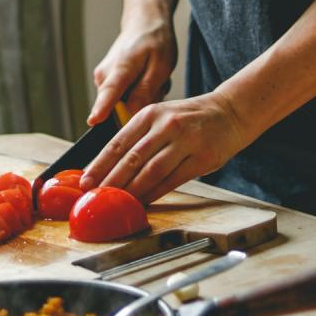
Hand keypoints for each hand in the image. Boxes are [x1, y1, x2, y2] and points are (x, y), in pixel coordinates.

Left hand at [80, 92, 247, 203]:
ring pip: (151, 171)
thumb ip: (138, 137)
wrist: (230, 111)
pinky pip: (173, 180)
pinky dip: (155, 193)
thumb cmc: (188, 119)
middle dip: (111, 181)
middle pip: (132, 159)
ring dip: (132, 191)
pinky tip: (144, 202)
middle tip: (96, 197)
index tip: (85, 181)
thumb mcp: (160, 117)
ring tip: (118, 203)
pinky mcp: (202, 158)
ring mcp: (186, 141)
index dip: (99, 165)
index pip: (118, 143)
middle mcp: (166, 125)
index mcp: (150, 114)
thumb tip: (109, 167)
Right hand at [87, 13, 176, 125]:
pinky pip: (122, 99)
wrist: (144, 24)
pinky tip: (144, 80)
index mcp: (120, 68)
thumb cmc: (154, 41)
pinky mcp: (105, 83)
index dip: (102, 109)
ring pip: (123, 105)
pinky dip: (137, 93)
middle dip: (140, 104)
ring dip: (141, 98)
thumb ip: (146, 91)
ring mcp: (102, 80)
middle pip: (118, 108)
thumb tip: (131, 113)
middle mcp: (104, 75)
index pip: (109, 92)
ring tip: (151, 79)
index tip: (93, 121)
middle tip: (156, 85)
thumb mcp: (161, 66)